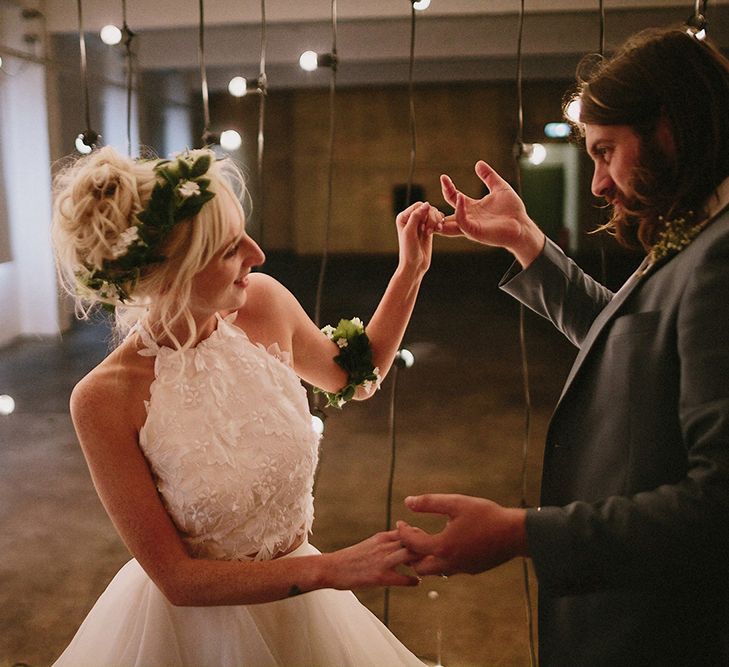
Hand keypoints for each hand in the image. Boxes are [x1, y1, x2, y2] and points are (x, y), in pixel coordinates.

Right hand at [324, 529, 419, 589]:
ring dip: (422, 562)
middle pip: (414, 541)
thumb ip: (386, 543)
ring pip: (411, 555)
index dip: (421, 538)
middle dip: (426, 548)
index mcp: (382, 537)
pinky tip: (416, 582)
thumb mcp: (370, 544)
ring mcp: (382, 561)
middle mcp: (384, 546)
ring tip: (426, 569)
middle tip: (432, 558)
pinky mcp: (379, 576)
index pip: (409, 531)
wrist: (331, 568)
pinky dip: (413, 581)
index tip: (427, 546)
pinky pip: (403, 578)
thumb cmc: (351, 558)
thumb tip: (401, 544)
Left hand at [395, 201, 440, 275]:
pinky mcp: (428, 229)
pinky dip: (439, 223)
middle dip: (431, 218)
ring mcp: (420, 224)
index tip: (423, 227)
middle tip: (429, 231)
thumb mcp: (410, 232)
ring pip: (433, 213)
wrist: (414, 265)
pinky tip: (439, 229)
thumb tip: (427, 204)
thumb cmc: (409, 250)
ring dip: (436, 221)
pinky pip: (437, 220)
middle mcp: (411, 218)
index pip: (419, 206)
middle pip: (427, 208)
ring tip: (434, 231)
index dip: (425, 213)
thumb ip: (416, 216)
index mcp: (403, 217)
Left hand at [397, 494, 526, 575]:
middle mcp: (450, 563)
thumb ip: (430, 502)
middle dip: (410, 551)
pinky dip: (440, 560)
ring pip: (434, 571)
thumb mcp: (456, 503)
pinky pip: (448, 570)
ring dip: (425, 557)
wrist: (515, 534)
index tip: (400, 522)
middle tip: (413, 534)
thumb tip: (408, 501)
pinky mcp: (471, 570)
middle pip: (418, 566)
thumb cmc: (486, 515)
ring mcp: (461, 569)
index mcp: (443, 546)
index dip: (402, 532)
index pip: (412, 544)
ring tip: (427, 538)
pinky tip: (445, 544)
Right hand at [440, 161, 544, 266]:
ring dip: (440, 215)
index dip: (447, 188)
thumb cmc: (513, 211)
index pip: (453, 198)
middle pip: (444, 214)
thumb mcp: (499, 187)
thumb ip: (488, 176)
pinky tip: (460, 198)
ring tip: (436, 203)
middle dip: (434, 209)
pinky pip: (462, 222)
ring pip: (447, 224)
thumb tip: (478, 163)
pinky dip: (459, 211)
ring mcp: (470, 226)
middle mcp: (468, 218)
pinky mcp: (476, 232)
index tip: (443, 177)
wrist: (523, 226)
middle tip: (427, 199)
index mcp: (471, 208)